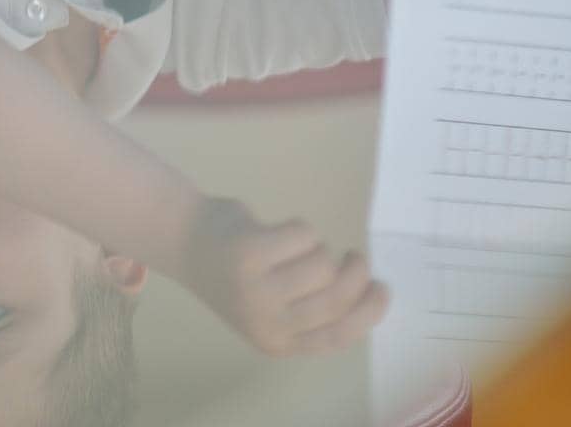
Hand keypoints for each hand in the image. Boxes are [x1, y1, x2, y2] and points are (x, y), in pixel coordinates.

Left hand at [176, 197, 387, 355]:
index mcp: (276, 342)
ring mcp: (256, 288)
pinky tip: (277, 231)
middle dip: (356, 273)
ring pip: (322, 263)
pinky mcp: (250, 252)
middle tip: (355, 257)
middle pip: (336, 298)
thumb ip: (310, 309)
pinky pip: (304, 234)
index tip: (383, 288)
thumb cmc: (240, 275)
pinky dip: (300, 228)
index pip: (337, 335)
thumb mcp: (271, 307)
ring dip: (320, 248)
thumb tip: (366, 295)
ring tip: (297, 246)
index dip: (367, 313)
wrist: (187, 242)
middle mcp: (266, 322)